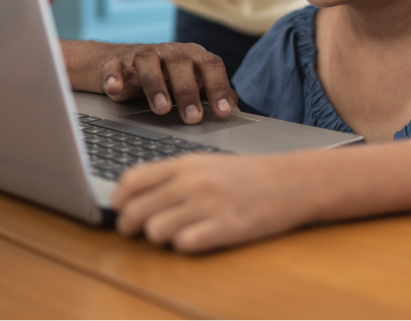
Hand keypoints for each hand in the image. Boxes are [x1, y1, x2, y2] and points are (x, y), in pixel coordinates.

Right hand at [99, 42, 235, 123]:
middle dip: (188, 91)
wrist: (124, 64)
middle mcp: (169, 51)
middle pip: (181, 63)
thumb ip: (212, 93)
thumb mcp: (192, 83)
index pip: (211, 65)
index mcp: (192, 55)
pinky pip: (114, 66)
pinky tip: (115, 89)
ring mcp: (142, 54)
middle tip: (193, 118)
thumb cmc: (166, 77)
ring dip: (155, 84)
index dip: (219, 87)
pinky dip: (113, 76)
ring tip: (161, 109)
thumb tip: (236, 109)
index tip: (225, 112)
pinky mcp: (117, 62)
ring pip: (149, 61)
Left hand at [112, 152, 310, 252]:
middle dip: (130, 226)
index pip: (132, 180)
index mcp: (187, 164)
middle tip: (139, 231)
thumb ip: (172, 176)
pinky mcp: (227, 228)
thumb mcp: (207, 164)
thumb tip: (132, 194)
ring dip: (159, 238)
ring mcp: (210, 204)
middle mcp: (194, 181)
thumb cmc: (247, 175)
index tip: (120, 209)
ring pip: (156, 230)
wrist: (292, 181)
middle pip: (137, 210)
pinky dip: (185, 246)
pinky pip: (185, 244)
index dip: (119, 199)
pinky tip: (197, 238)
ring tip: (174, 233)